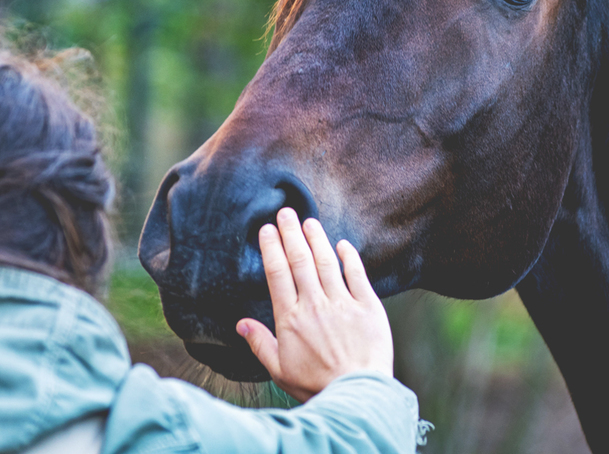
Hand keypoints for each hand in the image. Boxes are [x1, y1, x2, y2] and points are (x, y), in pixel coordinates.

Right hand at [236, 208, 393, 401]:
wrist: (356, 394)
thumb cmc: (316, 386)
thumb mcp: (279, 370)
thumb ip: (260, 344)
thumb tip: (240, 324)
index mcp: (290, 319)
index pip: (277, 274)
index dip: (271, 248)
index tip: (266, 230)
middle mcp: (315, 305)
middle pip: (300, 260)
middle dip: (290, 233)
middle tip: (285, 212)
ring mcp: (342, 304)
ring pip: (327, 262)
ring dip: (316, 239)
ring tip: (309, 221)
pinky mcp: (368, 307)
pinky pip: (357, 275)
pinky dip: (350, 258)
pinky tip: (343, 245)